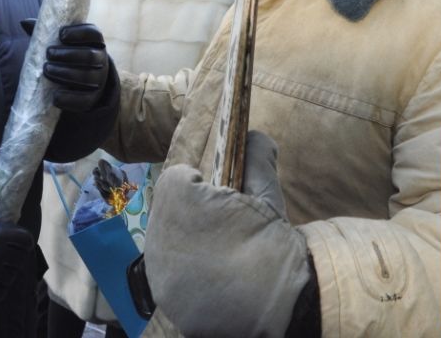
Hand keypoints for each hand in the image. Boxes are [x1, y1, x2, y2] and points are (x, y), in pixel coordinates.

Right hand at [0, 218, 33, 303]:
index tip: (15, 244)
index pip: (27, 241)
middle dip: (13, 259)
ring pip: (12, 278)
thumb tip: (18, 231)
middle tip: (1, 258)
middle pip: (21, 260)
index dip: (22, 243)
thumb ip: (2, 227)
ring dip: (5, 275)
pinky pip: (0, 293)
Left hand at [23, 20, 111, 110]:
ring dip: (65, 73)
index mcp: (94, 42)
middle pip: (90, 56)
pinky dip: (69, 99)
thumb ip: (46, 32)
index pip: (93, 33)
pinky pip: (84, 100)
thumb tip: (24, 22)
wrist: (81, 84)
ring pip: (86, 77)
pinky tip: (55, 95)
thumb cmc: (67, 56)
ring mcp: (98, 80)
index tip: (61, 34)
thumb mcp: (60, 43)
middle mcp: (100, 60)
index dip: (79, 33)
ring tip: (47, 70)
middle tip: (49, 54)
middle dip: (68, 54)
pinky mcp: (93, 99)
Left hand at [144, 131, 314, 337]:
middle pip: (169, 209)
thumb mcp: (268, 195)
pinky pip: (166, 269)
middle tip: (224, 229)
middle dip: (191, 214)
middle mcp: (159, 232)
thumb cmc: (272, 245)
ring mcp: (158, 267)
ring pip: (165, 238)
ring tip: (218, 252)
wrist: (282, 305)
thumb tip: (253, 135)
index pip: (179, 178)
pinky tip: (209, 275)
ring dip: (185, 239)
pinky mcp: (163, 294)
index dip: (203, 186)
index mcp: (180, 200)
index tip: (224, 200)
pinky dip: (183, 268)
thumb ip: (256, 156)